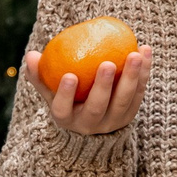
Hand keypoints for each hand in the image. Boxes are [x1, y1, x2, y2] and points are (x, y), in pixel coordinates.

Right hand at [27, 46, 149, 135]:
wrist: (92, 121)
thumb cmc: (67, 99)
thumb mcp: (50, 91)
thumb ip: (40, 74)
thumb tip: (31, 55)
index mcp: (66, 119)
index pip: (62, 109)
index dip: (65, 94)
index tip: (69, 75)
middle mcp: (90, 125)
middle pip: (97, 108)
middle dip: (103, 87)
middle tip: (108, 63)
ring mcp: (112, 122)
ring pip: (123, 102)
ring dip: (131, 78)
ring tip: (135, 54)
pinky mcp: (130, 115)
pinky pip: (138, 92)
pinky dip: (143, 73)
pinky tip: (145, 51)